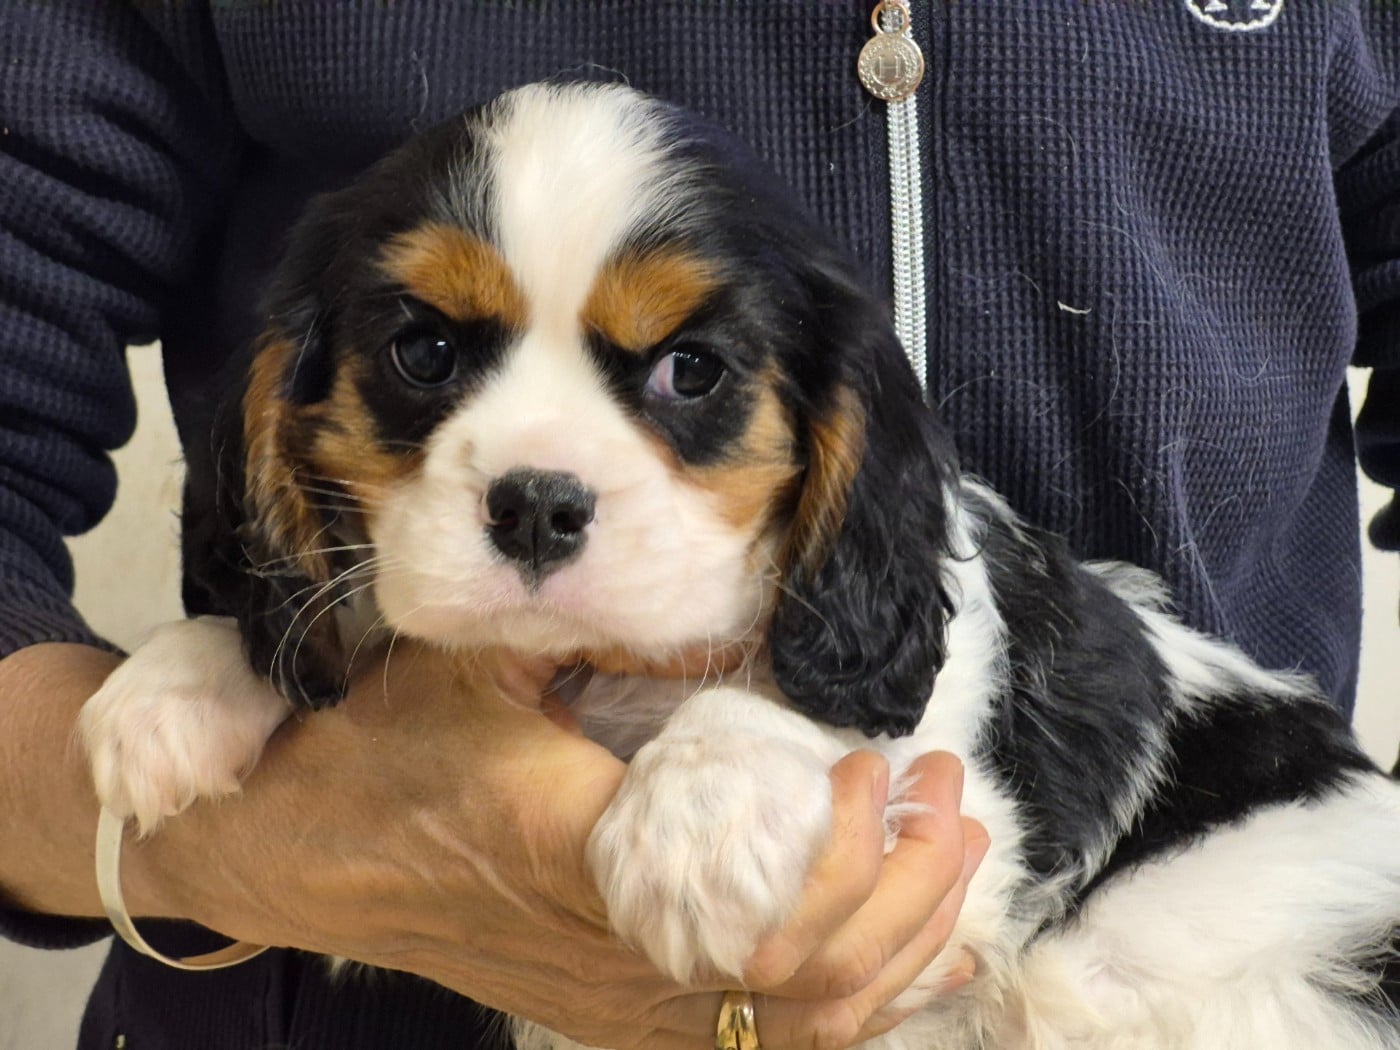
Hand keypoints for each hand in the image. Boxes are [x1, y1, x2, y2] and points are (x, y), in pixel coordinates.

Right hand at [119, 642, 985, 1048]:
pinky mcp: (615, 1017)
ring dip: (900, 944)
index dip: (839, 856)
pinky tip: (921, 952)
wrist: (301, 853)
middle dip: (905, 890)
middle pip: (804, 979)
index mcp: (576, 853)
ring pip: (798, 1026)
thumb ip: (588, 632)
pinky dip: (858, 1004)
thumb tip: (709, 590)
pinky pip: (759, 1043)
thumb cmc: (386, 749)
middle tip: (947, 793)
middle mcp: (607, 953)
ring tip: (954, 850)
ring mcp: (614, 1002)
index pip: (744, 907)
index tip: (871, 763)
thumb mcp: (476, 663)